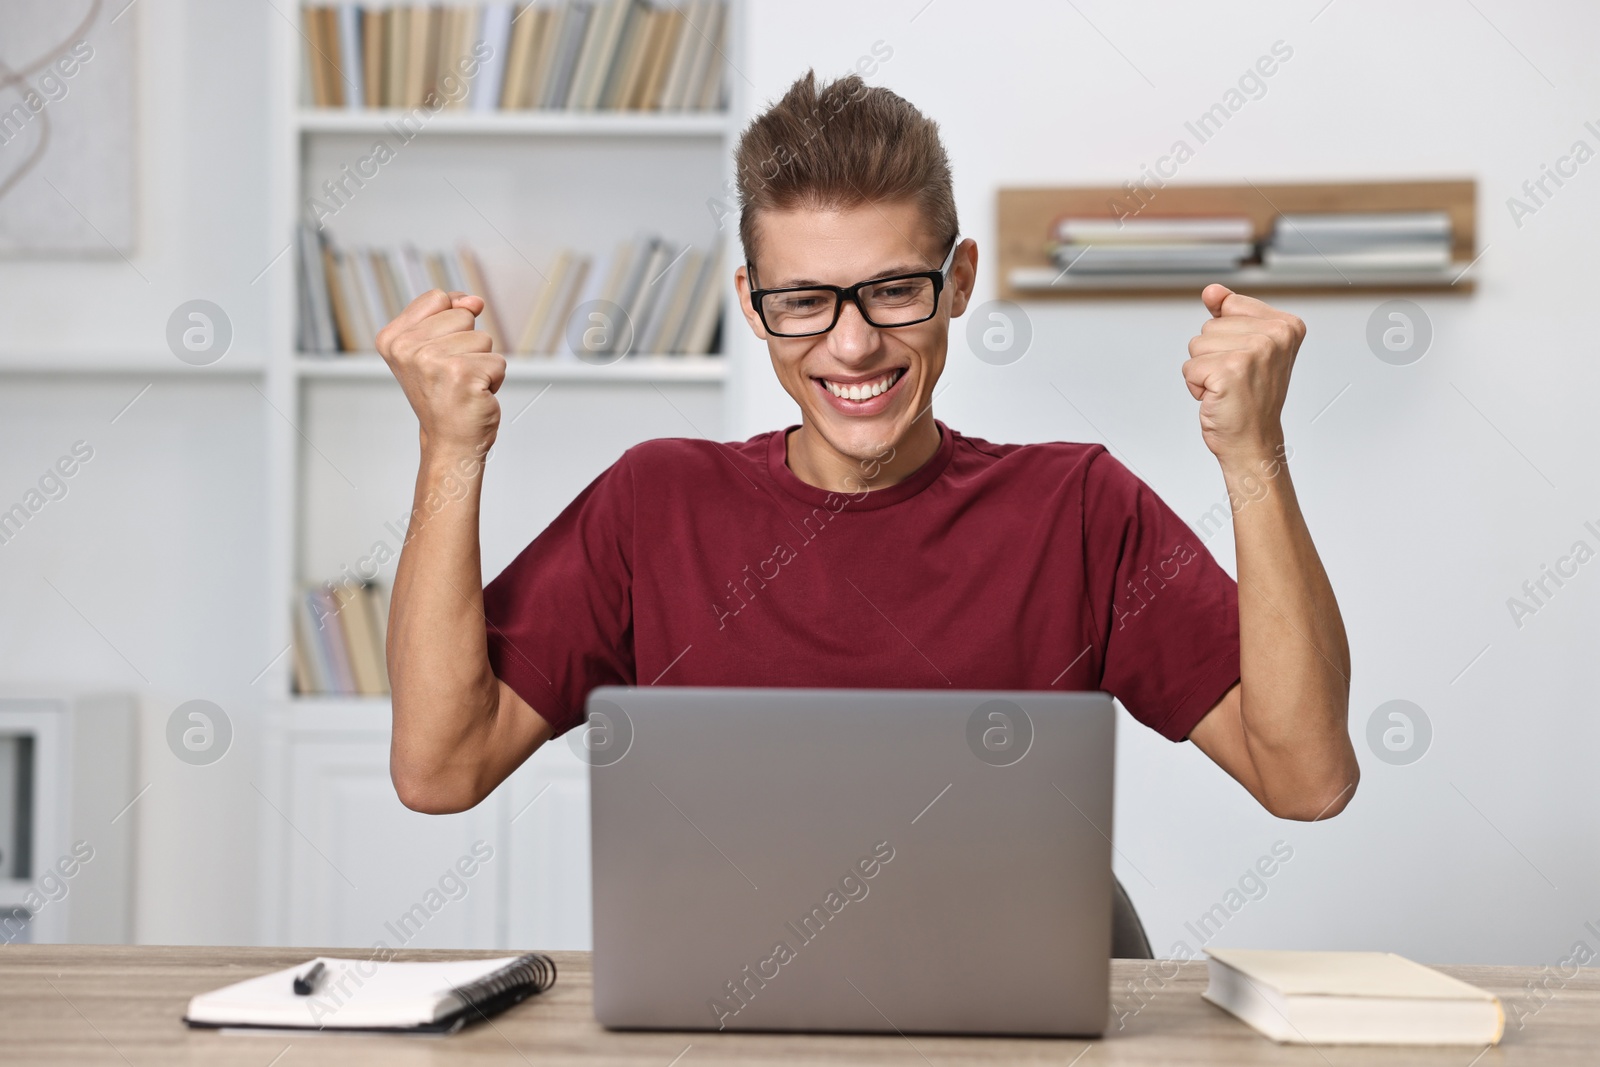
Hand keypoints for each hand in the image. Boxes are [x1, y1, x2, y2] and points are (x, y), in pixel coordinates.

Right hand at [376, 289, 506, 457]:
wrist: (450, 442)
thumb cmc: (444, 395)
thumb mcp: (434, 347)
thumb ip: (450, 313)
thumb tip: (474, 300)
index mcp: (392, 339)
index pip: (437, 298)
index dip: (452, 320)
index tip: (442, 350)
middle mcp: (407, 349)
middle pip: (463, 314)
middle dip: (468, 344)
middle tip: (453, 374)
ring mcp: (432, 361)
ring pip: (483, 338)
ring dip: (482, 363)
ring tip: (463, 385)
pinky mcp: (462, 375)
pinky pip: (497, 361)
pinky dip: (494, 380)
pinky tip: (474, 396)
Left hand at [1183, 283, 1303, 464]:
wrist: (1253, 441)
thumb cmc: (1250, 399)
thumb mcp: (1246, 348)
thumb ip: (1229, 313)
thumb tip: (1211, 291)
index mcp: (1287, 325)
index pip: (1229, 305)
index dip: (1226, 337)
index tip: (1247, 362)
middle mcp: (1276, 335)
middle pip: (1209, 326)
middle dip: (1212, 356)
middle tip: (1235, 380)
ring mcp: (1255, 352)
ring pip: (1196, 345)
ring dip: (1203, 371)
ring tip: (1227, 389)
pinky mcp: (1230, 370)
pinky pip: (1189, 368)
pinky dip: (1196, 386)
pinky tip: (1219, 398)